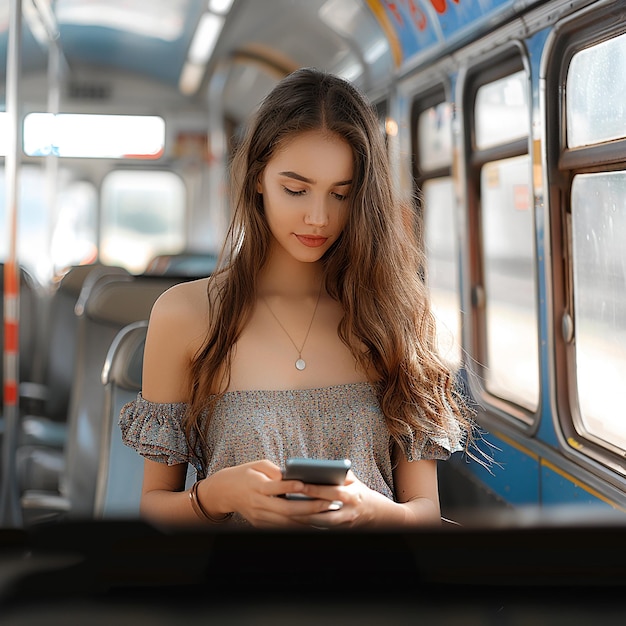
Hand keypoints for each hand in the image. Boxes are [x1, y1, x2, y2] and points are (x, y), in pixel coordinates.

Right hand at [202, 459, 339, 527]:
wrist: (224, 491)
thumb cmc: (246, 474)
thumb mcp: (258, 465)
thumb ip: (275, 471)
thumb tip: (293, 476)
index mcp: (256, 486)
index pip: (275, 487)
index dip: (290, 487)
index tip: (306, 484)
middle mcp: (258, 504)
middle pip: (285, 509)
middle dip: (308, 507)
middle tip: (327, 503)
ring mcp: (259, 517)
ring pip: (286, 522)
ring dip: (308, 520)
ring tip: (327, 514)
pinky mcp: (260, 525)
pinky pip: (282, 528)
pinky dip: (299, 526)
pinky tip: (314, 522)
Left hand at [289, 470, 388, 528]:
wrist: (372, 511)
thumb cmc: (357, 490)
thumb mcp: (352, 479)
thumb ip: (339, 472)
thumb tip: (318, 466)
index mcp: (352, 495)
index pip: (333, 492)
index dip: (317, 489)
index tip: (301, 484)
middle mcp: (349, 511)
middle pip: (325, 510)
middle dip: (306, 505)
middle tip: (289, 499)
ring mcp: (344, 523)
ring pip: (322, 523)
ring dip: (305, 518)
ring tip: (288, 511)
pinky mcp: (339, 531)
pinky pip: (321, 528)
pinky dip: (308, 524)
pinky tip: (295, 519)